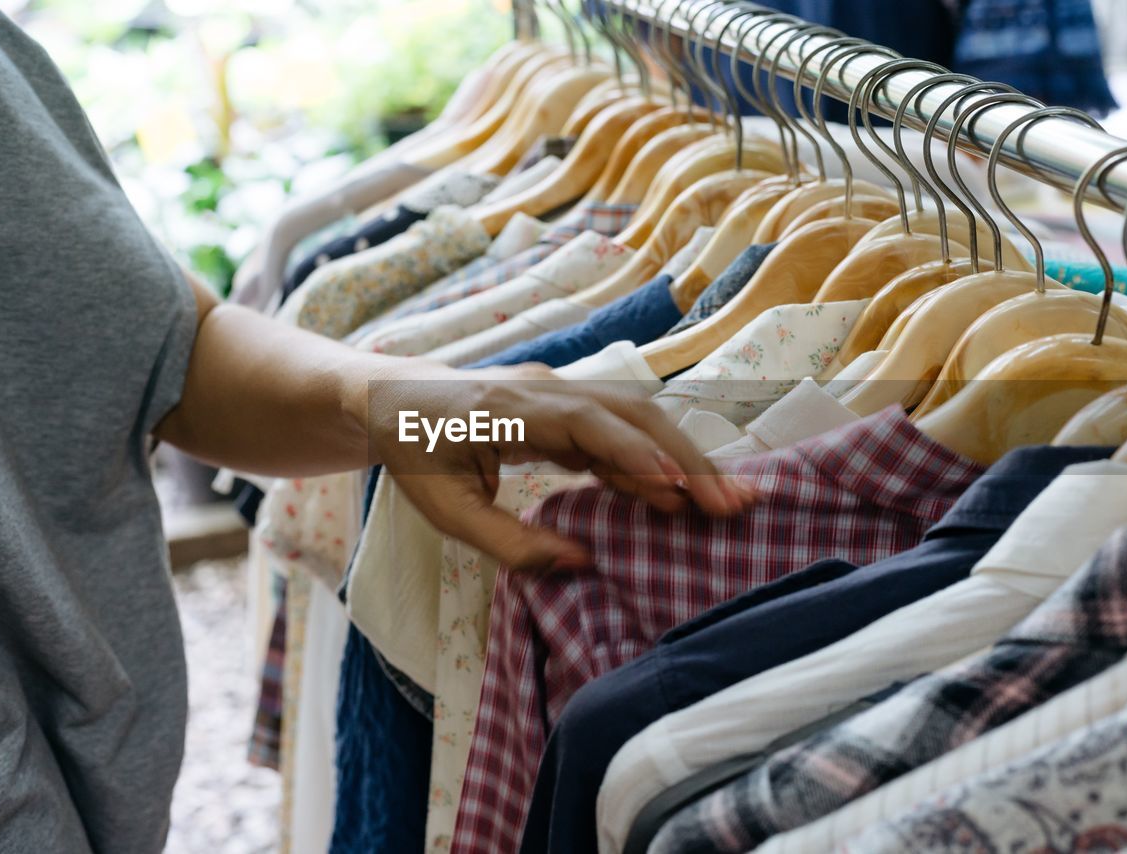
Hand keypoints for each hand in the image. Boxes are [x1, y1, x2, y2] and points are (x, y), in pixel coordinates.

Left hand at [366, 361, 755, 573]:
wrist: (394, 398)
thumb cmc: (415, 455)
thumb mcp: (447, 512)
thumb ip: (509, 543)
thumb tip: (583, 567)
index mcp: (505, 408)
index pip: (585, 423)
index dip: (634, 454)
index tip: (678, 488)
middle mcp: (544, 390)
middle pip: (630, 413)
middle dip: (685, 457)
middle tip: (732, 504)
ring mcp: (561, 392)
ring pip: (637, 417)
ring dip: (684, 456)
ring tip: (728, 500)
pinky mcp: (570, 406)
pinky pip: (622, 429)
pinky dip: (657, 459)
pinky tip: (686, 493)